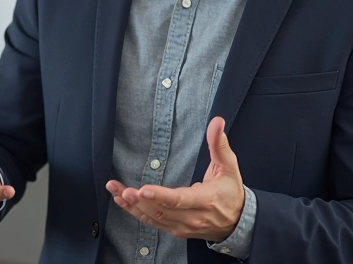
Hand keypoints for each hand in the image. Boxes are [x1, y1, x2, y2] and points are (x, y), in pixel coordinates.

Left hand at [105, 116, 244, 241]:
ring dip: (133, 206)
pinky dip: (136, 213)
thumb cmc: (231, 191)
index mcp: (205, 200)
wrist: (237, 222)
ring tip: (116, 192)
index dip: (161, 196)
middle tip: (122, 189)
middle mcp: (192, 217)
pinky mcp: (175, 229)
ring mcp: (182, 226)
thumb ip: (219, 145)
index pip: (180, 200)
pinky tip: (122, 202)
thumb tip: (217, 122)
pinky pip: (153, 222)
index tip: (143, 189)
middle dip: (140, 200)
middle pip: (161, 210)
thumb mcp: (229, 167)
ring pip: (154, 218)